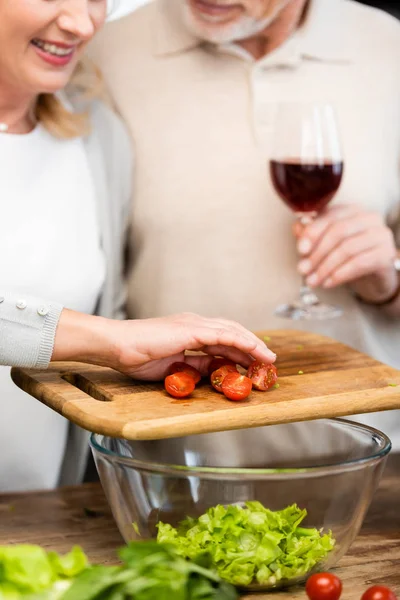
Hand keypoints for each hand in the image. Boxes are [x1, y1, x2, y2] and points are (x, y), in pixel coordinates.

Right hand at [53, 311, 275, 380]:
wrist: (118, 346)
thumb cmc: (137, 356)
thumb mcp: (174, 366)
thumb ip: (195, 366)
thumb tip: (214, 372)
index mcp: (189, 331)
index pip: (223, 338)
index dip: (241, 349)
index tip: (255, 362)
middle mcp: (195, 324)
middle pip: (232, 332)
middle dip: (252, 346)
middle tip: (269, 360)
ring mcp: (193, 324)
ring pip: (232, 331)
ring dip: (253, 344)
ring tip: (268, 358)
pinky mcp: (191, 330)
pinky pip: (223, 335)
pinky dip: (241, 342)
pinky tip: (253, 350)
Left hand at [294, 204, 398, 303]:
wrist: (373, 277)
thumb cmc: (346, 256)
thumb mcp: (325, 245)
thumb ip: (311, 235)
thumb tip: (297, 228)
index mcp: (352, 210)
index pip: (330, 216)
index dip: (313, 233)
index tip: (300, 250)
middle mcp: (369, 218)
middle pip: (339, 231)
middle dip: (317, 253)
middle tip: (303, 269)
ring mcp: (381, 235)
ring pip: (348, 248)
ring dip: (326, 267)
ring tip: (312, 281)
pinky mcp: (386, 254)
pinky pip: (360, 263)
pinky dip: (340, 274)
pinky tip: (328, 283)